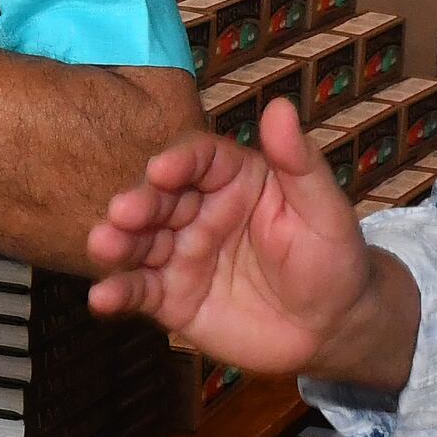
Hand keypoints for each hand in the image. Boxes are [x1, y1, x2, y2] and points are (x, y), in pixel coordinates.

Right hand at [85, 97, 400, 381]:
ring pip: (142, 243)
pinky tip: (102, 298)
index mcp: (234, 179)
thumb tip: (280, 106)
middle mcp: (201, 211)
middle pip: (161, 199)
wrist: (333, 329)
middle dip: (139, 202)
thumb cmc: (333, 260)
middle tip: (123, 211)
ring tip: (102, 245)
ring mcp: (182, 254)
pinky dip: (118, 293)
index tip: (164, 170)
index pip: (200, 159)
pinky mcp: (172, 298)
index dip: (180, 161)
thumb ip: (299, 162)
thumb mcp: (324, 209)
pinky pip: (141, 292)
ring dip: (118, 242)